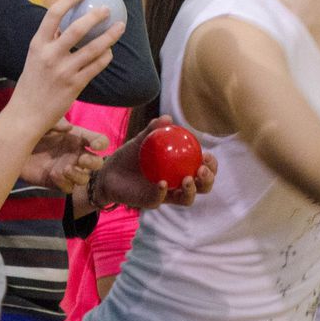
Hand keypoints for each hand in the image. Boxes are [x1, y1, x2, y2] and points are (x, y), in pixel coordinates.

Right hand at [9, 0, 125, 132]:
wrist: (27, 114)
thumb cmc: (32, 84)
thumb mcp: (35, 58)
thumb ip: (50, 42)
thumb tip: (69, 24)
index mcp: (38, 44)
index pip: (53, 14)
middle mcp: (50, 55)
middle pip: (78, 28)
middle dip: (96, 16)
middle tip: (107, 9)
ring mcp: (64, 71)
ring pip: (94, 48)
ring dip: (110, 36)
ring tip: (120, 26)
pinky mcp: (75, 85)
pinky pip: (96, 66)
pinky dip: (106, 56)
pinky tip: (110, 52)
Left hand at [19, 119, 106, 190]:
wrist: (13, 145)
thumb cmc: (32, 129)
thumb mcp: (45, 120)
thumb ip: (57, 122)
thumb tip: (69, 128)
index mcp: (79, 138)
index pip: (100, 141)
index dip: (101, 143)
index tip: (94, 145)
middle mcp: (77, 154)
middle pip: (97, 163)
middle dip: (93, 162)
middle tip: (81, 159)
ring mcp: (68, 169)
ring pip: (84, 178)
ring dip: (78, 175)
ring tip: (65, 168)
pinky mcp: (56, 182)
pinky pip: (68, 188)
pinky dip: (64, 183)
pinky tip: (53, 174)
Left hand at [92, 116, 218, 209]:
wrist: (108, 171)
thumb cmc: (130, 155)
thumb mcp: (141, 140)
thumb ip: (153, 129)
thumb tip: (167, 118)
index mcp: (181, 169)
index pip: (203, 169)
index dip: (211, 165)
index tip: (207, 155)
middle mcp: (177, 184)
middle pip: (202, 187)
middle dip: (208, 180)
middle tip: (202, 169)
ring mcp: (165, 195)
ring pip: (186, 199)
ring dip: (191, 190)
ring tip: (187, 179)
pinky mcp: (150, 202)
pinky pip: (160, 199)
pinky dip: (162, 192)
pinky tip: (161, 183)